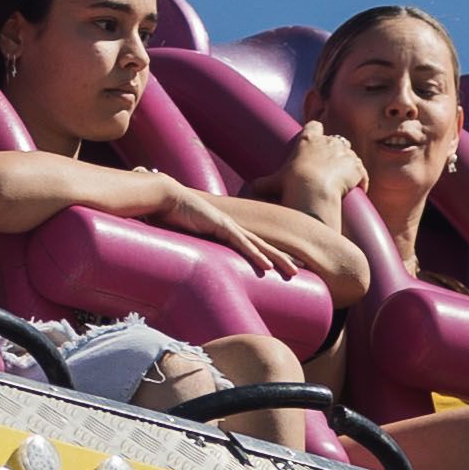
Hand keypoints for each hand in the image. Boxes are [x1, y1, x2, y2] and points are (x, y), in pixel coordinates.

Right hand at [152, 176, 305, 278]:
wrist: (166, 198)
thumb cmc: (173, 217)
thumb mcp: (188, 237)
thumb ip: (195, 247)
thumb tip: (192, 262)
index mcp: (227, 231)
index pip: (255, 245)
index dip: (272, 255)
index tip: (285, 265)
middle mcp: (232, 228)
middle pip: (264, 245)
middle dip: (284, 257)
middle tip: (302, 270)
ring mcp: (228, 226)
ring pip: (260, 246)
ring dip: (278, 259)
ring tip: (294, 271)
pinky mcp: (221, 226)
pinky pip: (242, 244)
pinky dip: (256, 255)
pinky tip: (268, 266)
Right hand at [270, 122, 366, 222]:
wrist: (313, 191)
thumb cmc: (291, 184)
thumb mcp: (273, 182)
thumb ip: (263, 183)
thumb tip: (250, 188)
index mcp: (308, 140)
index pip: (314, 126)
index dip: (316, 132)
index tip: (316, 140)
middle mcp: (329, 142)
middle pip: (337, 140)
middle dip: (336, 150)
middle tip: (331, 167)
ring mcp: (345, 153)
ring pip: (351, 155)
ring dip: (349, 166)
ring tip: (344, 181)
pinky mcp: (357, 167)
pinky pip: (362, 172)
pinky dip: (361, 180)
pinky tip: (358, 189)